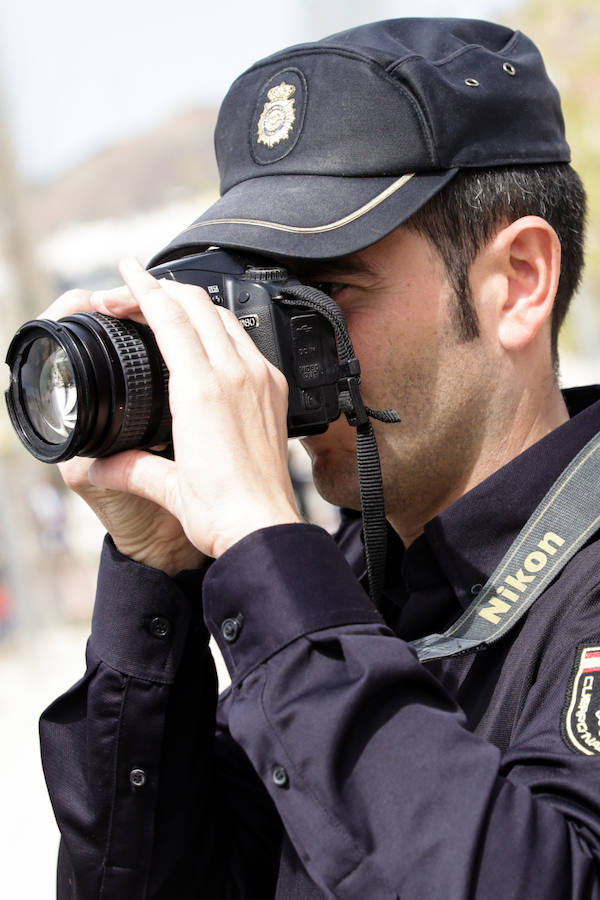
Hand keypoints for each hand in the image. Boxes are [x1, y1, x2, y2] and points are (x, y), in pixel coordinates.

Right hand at [87, 259, 301, 558]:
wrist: (263, 526)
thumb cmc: (221, 509)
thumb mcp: (166, 484)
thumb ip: (130, 467)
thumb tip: (100, 464)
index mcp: (201, 388)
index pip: (169, 317)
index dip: (143, 289)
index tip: (126, 272)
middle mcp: (235, 374)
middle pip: (197, 305)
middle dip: (162, 289)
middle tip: (136, 291)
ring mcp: (259, 379)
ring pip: (225, 317)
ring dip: (193, 304)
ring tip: (169, 305)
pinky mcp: (275, 390)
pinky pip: (247, 340)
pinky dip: (222, 326)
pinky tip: (210, 336)